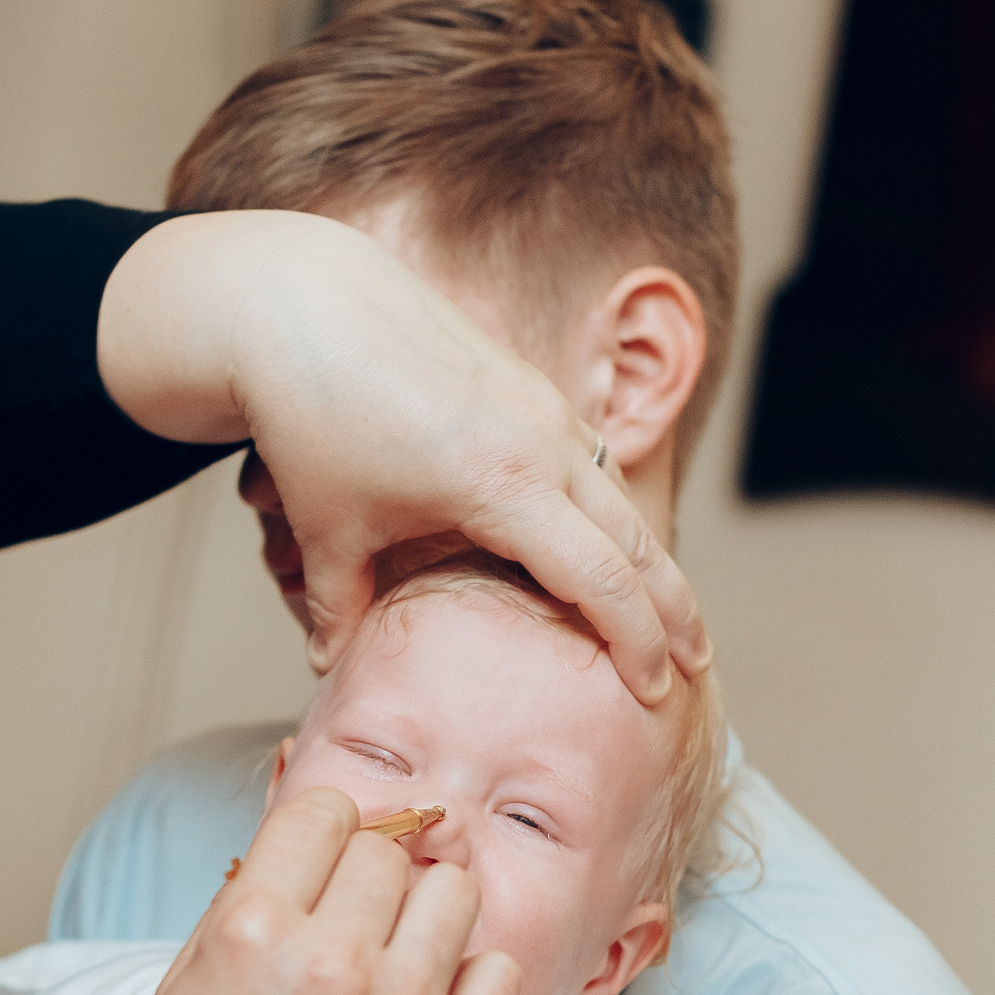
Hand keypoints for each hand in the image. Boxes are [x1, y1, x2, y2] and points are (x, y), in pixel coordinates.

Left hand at [97, 211, 708, 703]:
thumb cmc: (311, 417)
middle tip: (697, 663)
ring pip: (617, 495)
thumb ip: (339, 609)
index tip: (655, 692)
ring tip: (665, 609)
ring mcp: (540, 405)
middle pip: (637, 539)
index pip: (603, 581)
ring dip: (646, 554)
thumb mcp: (330, 529)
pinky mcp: (524, 384)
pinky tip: (604, 540)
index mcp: (505, 485)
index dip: (636, 643)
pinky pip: (585, 458)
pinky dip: (605, 509)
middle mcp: (541, 441)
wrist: (297, 302)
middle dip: (673, 608)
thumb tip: (332, 669)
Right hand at [134, 786, 520, 994]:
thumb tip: (291, 857)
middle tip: (359, 926)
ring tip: (407, 957)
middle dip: (373, 879)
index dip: (327, 833)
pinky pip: (497, 970)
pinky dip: (472, 980)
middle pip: (389, 852)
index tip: (327, 862)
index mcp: (253, 933)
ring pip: (455, 892)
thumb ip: (238, 914)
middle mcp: (332, 959)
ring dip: (430, 915)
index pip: (323, 813)